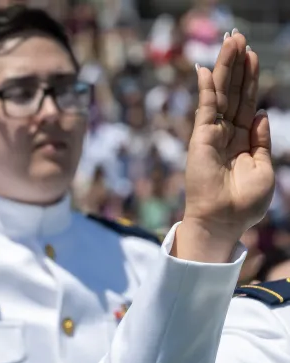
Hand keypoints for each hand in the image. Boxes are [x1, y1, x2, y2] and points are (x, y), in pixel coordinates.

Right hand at [176, 31, 273, 262]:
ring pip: (221, 94)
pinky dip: (207, 87)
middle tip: (238, 36)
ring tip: (231, 40)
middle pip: (234, 92)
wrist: (224, 222)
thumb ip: (262, 141)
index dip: (250, 79)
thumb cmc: (244, 205)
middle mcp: (226, 134)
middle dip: (236, 65)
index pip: (246, 103)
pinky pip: (205, 108)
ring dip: (225, 67)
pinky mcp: (201, 139)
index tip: (251, 55)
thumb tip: (259, 114)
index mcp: (242, 141)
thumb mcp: (264, 168)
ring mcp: (212, 135)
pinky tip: (207, 68)